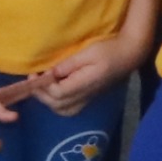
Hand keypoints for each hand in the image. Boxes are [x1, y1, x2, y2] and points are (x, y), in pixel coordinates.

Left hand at [23, 31, 141, 116]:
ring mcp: (86, 100)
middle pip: (56, 105)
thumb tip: (50, 73)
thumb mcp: (88, 52)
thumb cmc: (108, 50)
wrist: (128, 56)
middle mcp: (84, 97)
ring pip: (61, 110)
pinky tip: (53, 89)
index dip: (43, 85)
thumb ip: (69, 64)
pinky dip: (56, 102)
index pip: (57, 93)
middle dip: (41, 94)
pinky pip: (67, 108)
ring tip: (42, 84)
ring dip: (48, 99)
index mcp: (84, 85)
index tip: (36, 72)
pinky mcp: (87, 98)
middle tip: (34, 78)